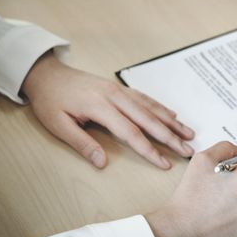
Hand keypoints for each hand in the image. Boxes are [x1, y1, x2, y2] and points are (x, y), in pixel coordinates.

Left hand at [21, 53, 194, 168]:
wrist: (47, 74)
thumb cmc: (51, 100)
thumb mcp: (58, 125)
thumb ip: (82, 143)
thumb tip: (102, 163)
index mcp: (100, 106)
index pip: (131, 132)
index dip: (149, 150)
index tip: (164, 163)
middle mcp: (115, 96)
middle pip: (148, 119)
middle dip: (170, 136)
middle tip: (188, 150)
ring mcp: (119, 90)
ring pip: (151, 107)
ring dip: (171, 121)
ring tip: (189, 133)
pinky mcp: (119, 87)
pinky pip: (145, 98)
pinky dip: (160, 107)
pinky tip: (171, 114)